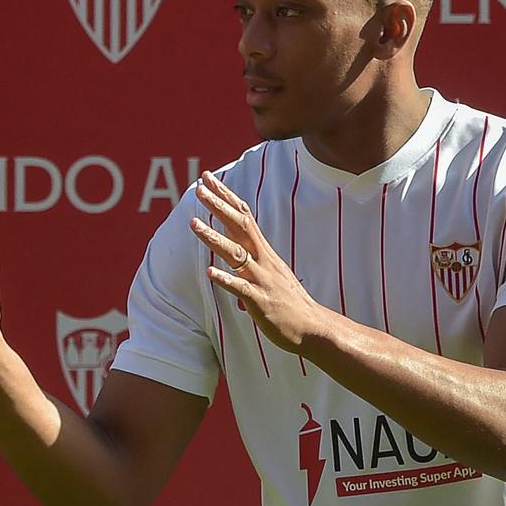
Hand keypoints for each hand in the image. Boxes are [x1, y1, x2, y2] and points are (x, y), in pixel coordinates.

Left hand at [189, 171, 323, 354]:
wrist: (312, 326)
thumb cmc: (287, 299)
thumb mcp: (270, 269)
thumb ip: (250, 254)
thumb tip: (229, 242)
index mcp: (263, 251)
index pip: (243, 215)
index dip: (226, 196)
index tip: (208, 178)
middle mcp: (263, 259)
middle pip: (240, 226)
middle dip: (219, 207)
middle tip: (200, 188)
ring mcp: (262, 279)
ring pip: (236, 254)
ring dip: (214, 238)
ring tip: (193, 224)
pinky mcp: (260, 300)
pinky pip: (240, 287)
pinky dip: (225, 279)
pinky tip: (209, 272)